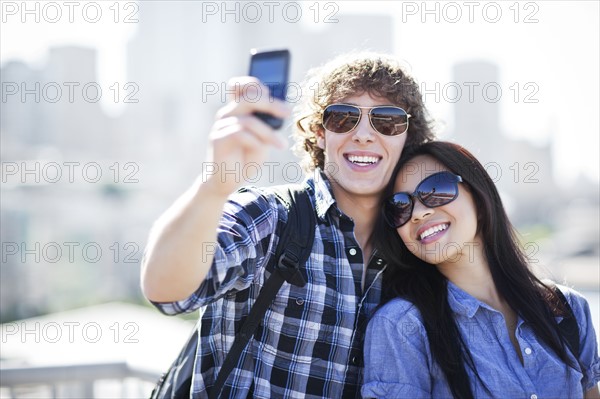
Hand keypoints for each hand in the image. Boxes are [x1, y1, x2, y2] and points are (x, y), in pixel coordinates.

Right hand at [203, 77, 290, 195]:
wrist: (228, 180)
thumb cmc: (245, 158)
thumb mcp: (263, 139)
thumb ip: (267, 124)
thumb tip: (280, 111)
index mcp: (237, 110)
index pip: (241, 85)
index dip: (255, 84)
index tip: (275, 97)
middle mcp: (227, 113)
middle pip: (248, 97)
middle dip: (271, 103)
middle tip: (287, 113)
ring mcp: (221, 125)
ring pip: (248, 119)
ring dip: (267, 132)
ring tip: (280, 144)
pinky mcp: (217, 139)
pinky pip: (240, 133)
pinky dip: (255, 141)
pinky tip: (260, 150)